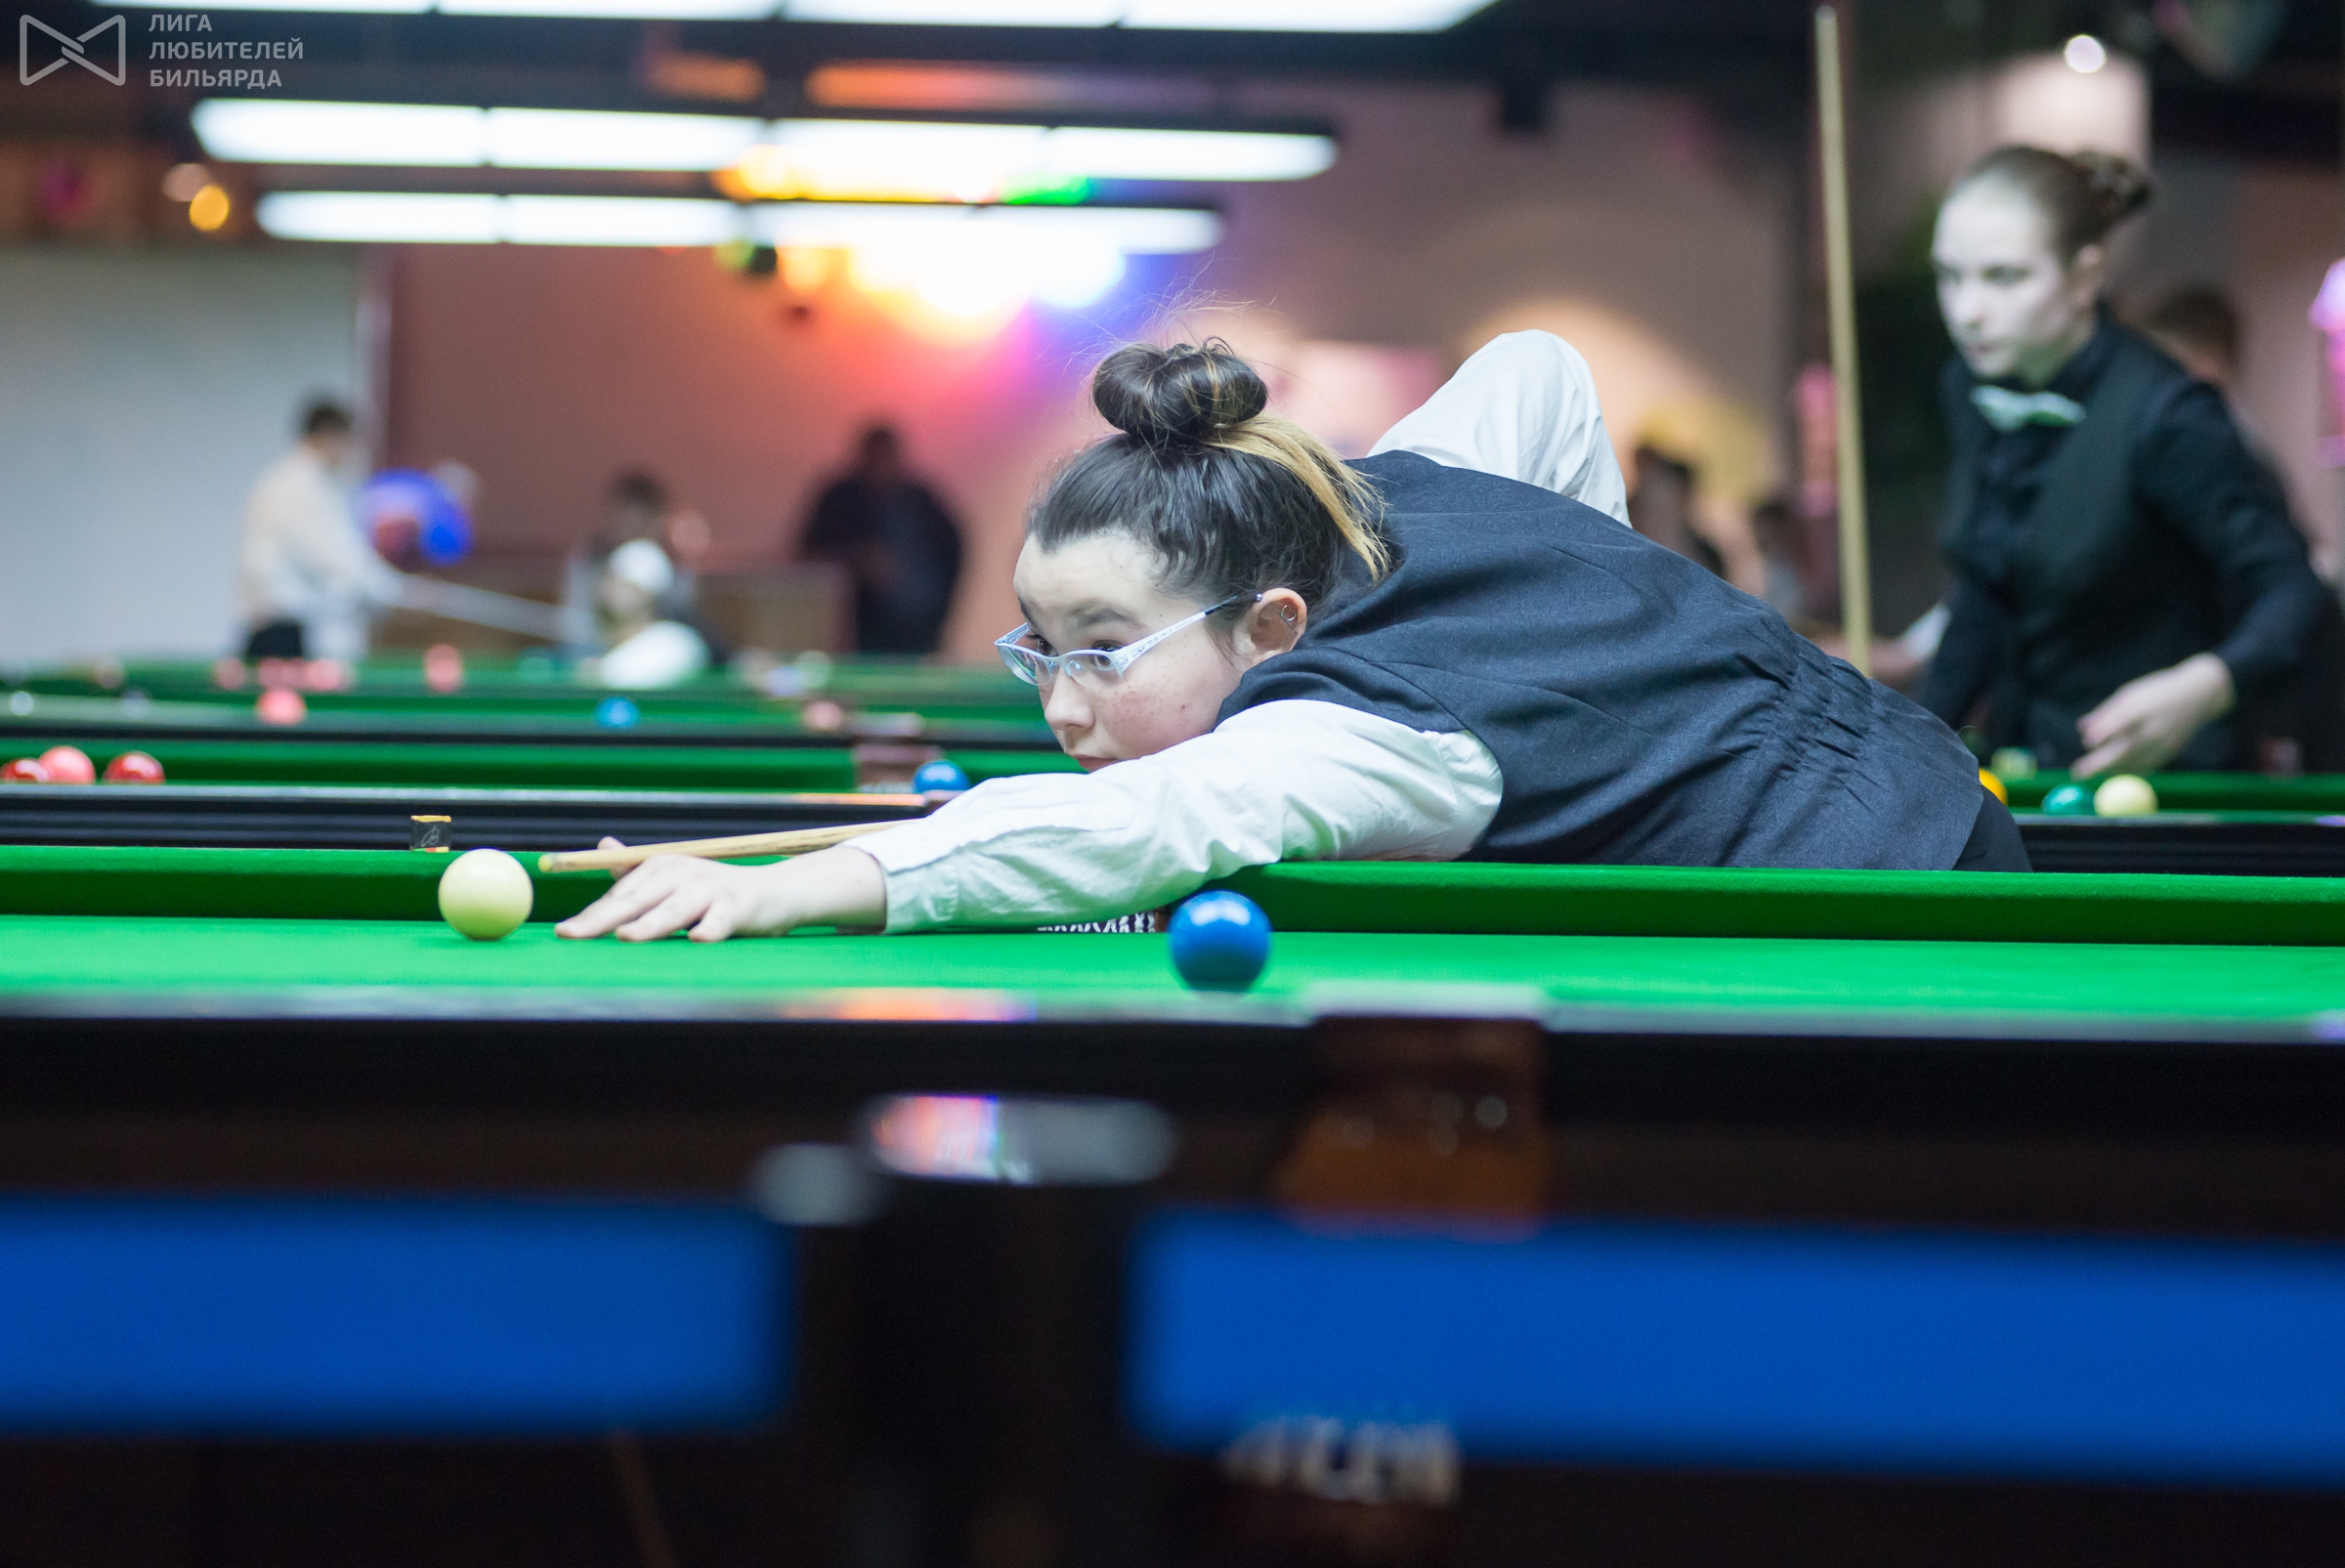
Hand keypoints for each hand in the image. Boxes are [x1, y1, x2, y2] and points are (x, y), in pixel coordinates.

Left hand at [555, 841, 886, 942]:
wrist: (771, 892)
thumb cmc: (713, 892)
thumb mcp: (672, 879)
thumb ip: (635, 869)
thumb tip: (601, 846)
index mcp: (659, 867)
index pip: (618, 897)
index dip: (590, 915)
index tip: (564, 932)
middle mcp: (680, 873)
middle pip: (636, 901)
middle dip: (603, 919)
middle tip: (574, 935)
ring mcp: (709, 888)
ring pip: (673, 910)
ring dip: (650, 924)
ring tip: (626, 936)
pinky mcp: (737, 906)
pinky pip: (720, 921)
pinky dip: (710, 930)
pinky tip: (698, 940)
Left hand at [2074, 653, 2234, 776]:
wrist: (2199, 695)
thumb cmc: (2156, 692)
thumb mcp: (2130, 694)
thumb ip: (2107, 713)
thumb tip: (2083, 729)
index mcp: (2144, 707)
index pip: (2123, 721)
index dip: (2105, 731)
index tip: (2087, 742)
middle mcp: (2155, 727)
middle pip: (2125, 750)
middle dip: (2099, 764)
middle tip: (2076, 773)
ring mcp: (2164, 742)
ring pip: (2133, 763)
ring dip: (2109, 770)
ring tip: (2089, 772)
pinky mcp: (2170, 752)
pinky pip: (2145, 767)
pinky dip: (2127, 771)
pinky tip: (2112, 771)